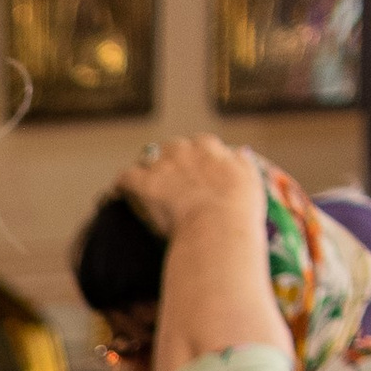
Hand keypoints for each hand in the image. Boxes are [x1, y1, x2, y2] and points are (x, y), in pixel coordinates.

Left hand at [111, 135, 261, 240]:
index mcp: (211, 149)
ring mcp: (162, 166)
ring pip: (148, 159)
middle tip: (171, 181)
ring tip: (144, 186)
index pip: (201, 144)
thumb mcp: (251, 180)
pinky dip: (122, 185)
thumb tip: (239, 152)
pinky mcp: (144, 184)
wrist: (217, 226)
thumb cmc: (238, 210)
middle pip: (172, 147)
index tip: (198, 172)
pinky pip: (126, 177)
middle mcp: (185, 151)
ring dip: (147, 170)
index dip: (197, 158)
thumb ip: (242, 164)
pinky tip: (119, 193)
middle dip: (170, 160)